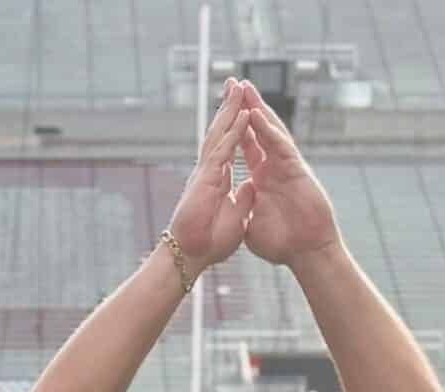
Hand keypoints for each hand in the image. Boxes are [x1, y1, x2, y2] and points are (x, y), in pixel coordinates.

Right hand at [165, 82, 255, 271]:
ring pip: (220, 132)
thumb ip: (243, 197)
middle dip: (229, 107)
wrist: (191, 256)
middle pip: (222, 131)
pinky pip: (224, 148)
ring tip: (239, 87)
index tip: (243, 108)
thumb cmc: (209, 242)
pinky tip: (244, 114)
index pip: (228, 145)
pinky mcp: (206, 178)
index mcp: (216, 178)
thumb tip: (254, 184)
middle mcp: (210, 170)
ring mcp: (206, 172)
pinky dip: (235, 131)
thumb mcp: (236, 215)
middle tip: (235, 83)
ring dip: (231, 109)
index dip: (235, 126)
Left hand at [235, 85, 340, 267]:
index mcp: (261, 179)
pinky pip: (280, 145)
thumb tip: (229, 208)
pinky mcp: (297, 169)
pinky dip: (269, 130)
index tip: (222, 112)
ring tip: (246, 88)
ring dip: (258, 108)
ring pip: (270, 131)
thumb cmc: (282, 243)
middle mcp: (273, 167)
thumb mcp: (251, 225)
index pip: (245, 147)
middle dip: (246, 108)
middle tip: (235, 85)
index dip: (234, 129)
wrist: (306, 253)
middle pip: (258, 131)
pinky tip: (258, 114)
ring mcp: (286, 166)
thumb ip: (242, 210)